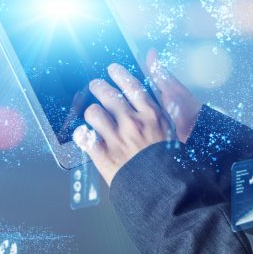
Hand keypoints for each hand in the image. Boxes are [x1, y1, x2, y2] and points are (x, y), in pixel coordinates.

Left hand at [72, 50, 200, 185]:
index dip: (119, 74)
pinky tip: (85, 135)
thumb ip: (160, 100)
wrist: (165, 190)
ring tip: (93, 115)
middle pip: (107, 94)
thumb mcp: (170, 127)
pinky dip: (82, 135)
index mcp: (152, 115)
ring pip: (93, 113)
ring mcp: (118, 139)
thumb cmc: (169, 160)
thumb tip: (155, 63)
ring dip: (91, 113)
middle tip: (95, 86)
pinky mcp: (105, 156)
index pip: (131, 86)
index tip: (112, 69)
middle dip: (98, 87)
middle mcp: (133, 123)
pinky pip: (84, 137)